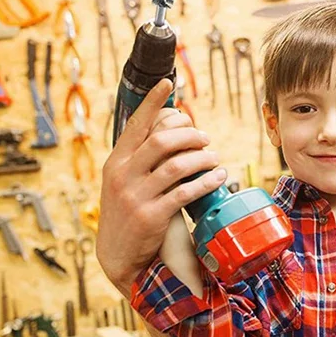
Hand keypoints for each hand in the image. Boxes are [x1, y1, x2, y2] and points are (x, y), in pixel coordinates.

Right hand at [96, 79, 226, 294]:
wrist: (118, 254)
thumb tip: (169, 126)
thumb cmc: (129, 210)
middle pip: (162, 141)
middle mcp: (123, 174)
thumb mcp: (123, 180)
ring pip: (177, 165)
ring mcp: (136, 196)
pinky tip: (219, 178)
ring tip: (215, 159)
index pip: (136, 124)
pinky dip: (206, 182)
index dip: (153, 102)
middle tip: (205, 139)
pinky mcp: (151, 216)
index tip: (168, 82)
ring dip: (203, 158)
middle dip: (190, 135)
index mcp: (116, 161)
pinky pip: (185, 192)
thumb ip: (140, 157)